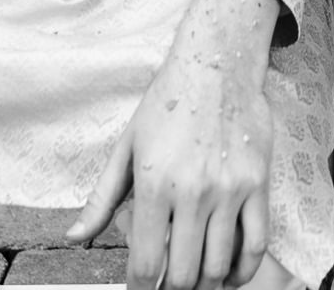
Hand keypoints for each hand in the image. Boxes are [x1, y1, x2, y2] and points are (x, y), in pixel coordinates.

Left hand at [70, 0, 275, 289]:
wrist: (216, 66)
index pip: (146, 264)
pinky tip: (230, 275)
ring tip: (195, 280)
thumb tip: (75, 237)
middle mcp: (193, 192)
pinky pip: (256, 244)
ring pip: (219, 266)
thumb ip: (101, 198)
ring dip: (205, 284)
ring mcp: (229, 191)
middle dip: (172, 289)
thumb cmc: (168, 103)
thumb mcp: (126, 147)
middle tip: (167, 283)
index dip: (140, 289)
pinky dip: (243, 272)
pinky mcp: (257, 185)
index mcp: (154, 184)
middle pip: (183, 273)